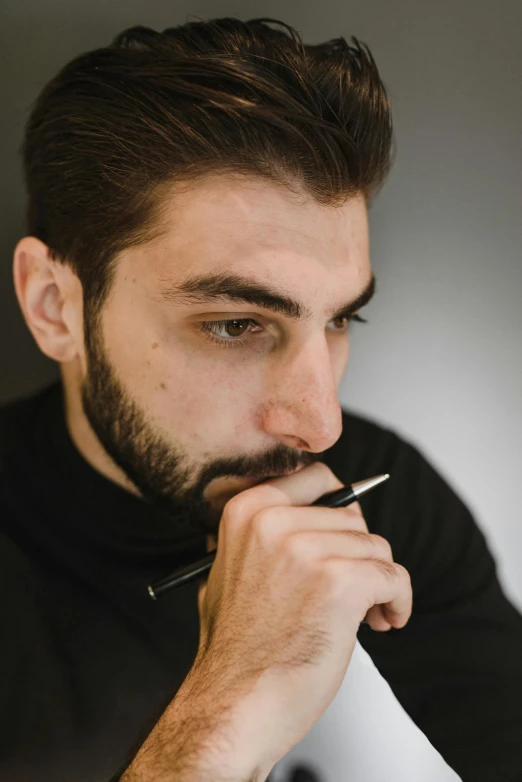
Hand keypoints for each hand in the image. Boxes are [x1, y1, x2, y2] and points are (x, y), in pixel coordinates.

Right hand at [192, 462, 411, 774]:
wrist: (233, 705)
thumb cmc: (236, 649)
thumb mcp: (227, 569)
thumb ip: (260, 534)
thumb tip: (303, 512)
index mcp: (248, 509)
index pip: (318, 476)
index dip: (341, 509)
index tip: (348, 535)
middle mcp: (274, 521)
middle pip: (352, 517)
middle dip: (360, 554)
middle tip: (356, 588)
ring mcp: (306, 549)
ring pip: (376, 547)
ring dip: (379, 582)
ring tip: (367, 614)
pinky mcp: (340, 583)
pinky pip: (394, 576)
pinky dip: (398, 601)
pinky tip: (384, 621)